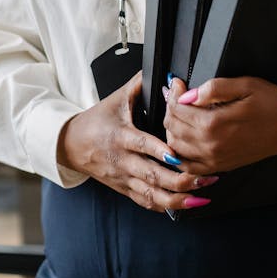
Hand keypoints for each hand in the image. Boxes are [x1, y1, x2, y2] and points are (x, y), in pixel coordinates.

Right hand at [57, 72, 217, 213]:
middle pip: (152, 175)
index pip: (143, 145)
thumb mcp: (116, 99)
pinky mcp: (124, 189)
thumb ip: (139, 84)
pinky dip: (165, 206)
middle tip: (204, 179)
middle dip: (180, 180)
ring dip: (178, 199)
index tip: (178, 155)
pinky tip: (185, 205)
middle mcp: (123, 161)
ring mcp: (124, 178)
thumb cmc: (96, 120)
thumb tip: (164, 71)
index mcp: (121, 136)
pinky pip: (146, 202)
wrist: (72, 144)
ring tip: (201, 197)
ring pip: (151, 194)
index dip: (160, 152)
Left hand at [163, 76, 276, 175]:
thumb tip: (189, 93)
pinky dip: (179, 152)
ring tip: (181, 112)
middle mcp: (211, 145)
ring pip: (175, 146)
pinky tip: (184, 137)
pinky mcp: (218, 166)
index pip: (178, 109)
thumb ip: (214, 88)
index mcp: (215, 124)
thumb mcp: (245, 85)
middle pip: (173, 127)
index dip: (173, 93)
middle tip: (178, 94)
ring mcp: (214, 159)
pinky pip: (187, 165)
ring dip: (172, 128)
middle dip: (170, 108)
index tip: (177, 82)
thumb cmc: (271, 105)